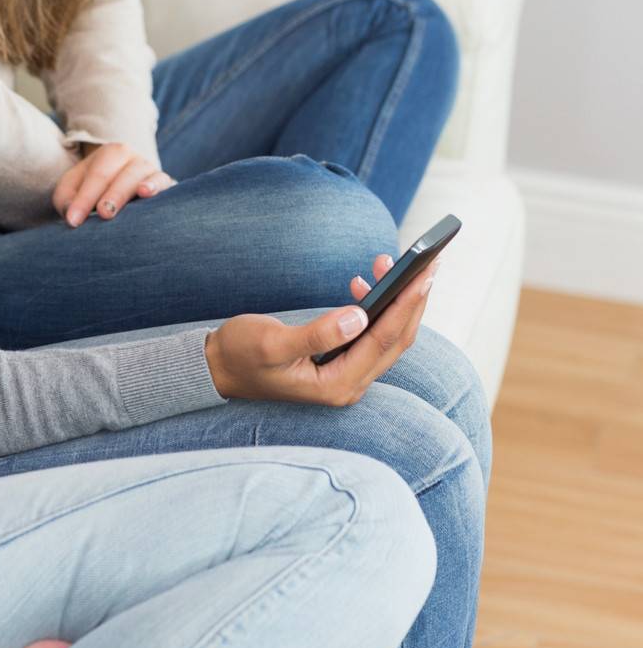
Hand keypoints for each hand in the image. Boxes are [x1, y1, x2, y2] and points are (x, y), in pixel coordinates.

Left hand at [53, 142, 175, 225]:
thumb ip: (67, 199)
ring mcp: (150, 169)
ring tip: (132, 199)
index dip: (84, 198)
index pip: (96, 176)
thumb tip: (74, 214)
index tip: (73, 221)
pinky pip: (163, 182)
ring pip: (141, 177)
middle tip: (103, 213)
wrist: (122, 185)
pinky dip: (156, 187)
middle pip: (120, 175)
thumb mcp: (73, 189)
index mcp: (109, 154)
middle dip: (111, 195)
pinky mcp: (165, 183)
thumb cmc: (92, 190)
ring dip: (135, 189)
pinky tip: (148, 193)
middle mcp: (132, 158)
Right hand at [203, 253, 439, 407]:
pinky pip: (371, 335)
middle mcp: (348, 385)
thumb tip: (359, 315)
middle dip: (413, 300)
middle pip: (396, 340)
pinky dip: (376, 308)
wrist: (219, 369)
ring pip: (387, 336)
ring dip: (396, 301)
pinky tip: (363, 284)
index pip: (384, 339)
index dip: (407, 305)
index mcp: (337, 384)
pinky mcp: (338, 364)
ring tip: (390, 262)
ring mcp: (345, 376)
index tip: (424, 275)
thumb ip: (316, 334)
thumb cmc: (241, 355)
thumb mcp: (272, 343)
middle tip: (429, 263)